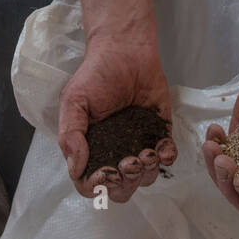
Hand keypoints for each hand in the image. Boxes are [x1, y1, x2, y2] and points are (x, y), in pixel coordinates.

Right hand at [58, 37, 176, 202]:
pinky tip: (162, 146)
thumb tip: (77, 168)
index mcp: (91, 149)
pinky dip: (167, 158)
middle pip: (121, 189)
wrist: (126, 50)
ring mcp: (139, 144)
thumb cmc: (96, 74)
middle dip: (126, 183)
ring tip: (146, 151)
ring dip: (147, 172)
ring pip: (145, 178)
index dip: (99, 186)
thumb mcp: (74, 101)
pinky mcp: (160, 133)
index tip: (107, 172)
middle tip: (130, 161)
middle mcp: (114, 152)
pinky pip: (167, 158)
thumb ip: (70, 135)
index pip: (92, 184)